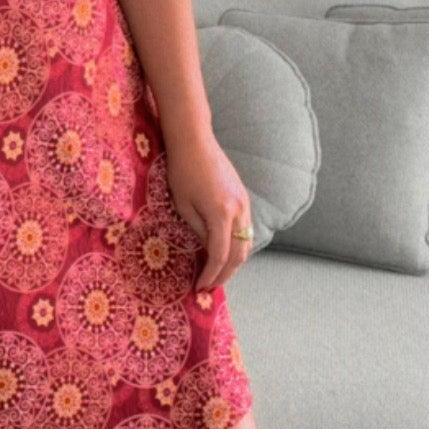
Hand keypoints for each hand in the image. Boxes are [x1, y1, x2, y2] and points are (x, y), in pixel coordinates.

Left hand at [164, 134, 253, 290]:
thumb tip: (206, 250)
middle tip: (209, 286)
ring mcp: (244, 203)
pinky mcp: (243, 197)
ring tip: (217, 273)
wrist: (194, 141)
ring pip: (246, 242)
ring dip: (234, 262)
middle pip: (239, 254)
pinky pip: (245, 229)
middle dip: (225, 274)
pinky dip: (237, 245)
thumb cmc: (182, 171)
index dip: (211, 275)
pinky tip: (223, 251)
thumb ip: (198, 231)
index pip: (220, 256)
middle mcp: (239, 211)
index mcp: (221, 214)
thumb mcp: (183, 205)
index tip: (199, 288)